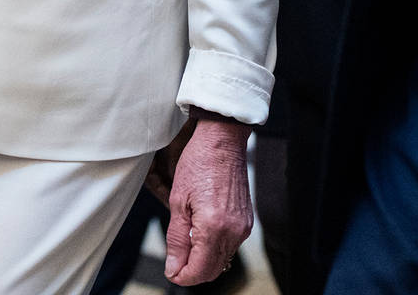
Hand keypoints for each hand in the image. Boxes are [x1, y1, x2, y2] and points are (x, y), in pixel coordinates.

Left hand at [161, 113, 251, 285]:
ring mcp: (243, 227)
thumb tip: (173, 268)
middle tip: (175, 260)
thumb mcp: (178, 201)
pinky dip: (214, 247)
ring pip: (222, 260)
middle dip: (192, 271)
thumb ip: (176, 239)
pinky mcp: (246, 221)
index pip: (198, 271)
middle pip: (212, 271)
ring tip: (186, 241)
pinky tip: (201, 231)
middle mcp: (233, 231)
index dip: (181, 276)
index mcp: (214, 227)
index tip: (170, 270)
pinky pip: (230, 246)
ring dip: (203, 259)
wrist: (222, 141)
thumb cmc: (199, 163)